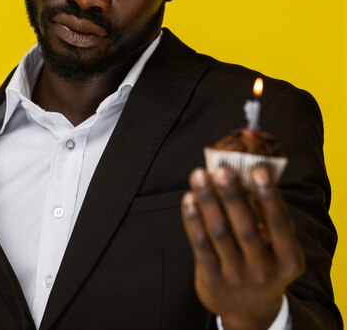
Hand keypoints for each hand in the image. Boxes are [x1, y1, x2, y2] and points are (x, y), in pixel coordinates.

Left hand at [181, 166, 304, 329]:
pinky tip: (189, 198)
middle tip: (221, 169)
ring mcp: (237, 277)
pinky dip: (193, 219)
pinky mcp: (213, 280)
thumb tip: (247, 174)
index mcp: (288, 259)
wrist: (248, 309)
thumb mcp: (277, 247)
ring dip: (208, 200)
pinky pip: (200, 244)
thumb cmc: (263, 261)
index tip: (259, 169)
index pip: (279, 223)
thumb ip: (267, 217)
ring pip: (219, 232)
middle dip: (232, 195)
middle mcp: (264, 271)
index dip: (269, 195)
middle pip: (245, 227)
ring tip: (199, 175)